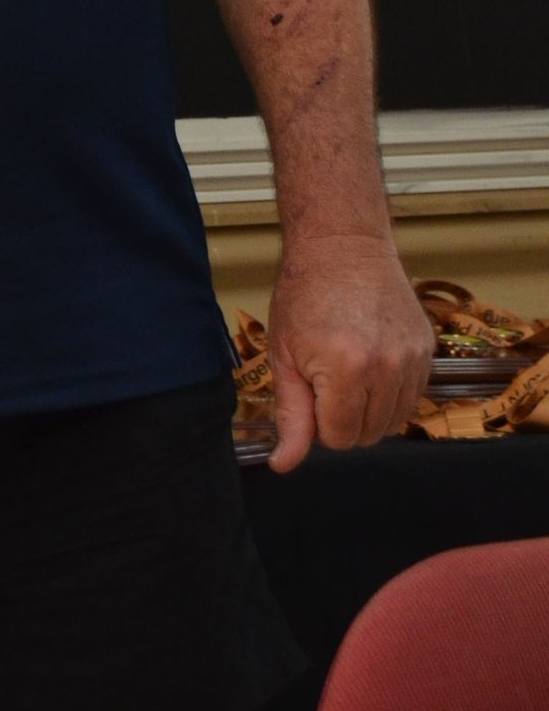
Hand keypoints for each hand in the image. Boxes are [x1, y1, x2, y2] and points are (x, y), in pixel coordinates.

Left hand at [266, 230, 432, 471]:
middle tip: (326, 378)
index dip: (319, 423)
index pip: (340, 439)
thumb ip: (291, 415)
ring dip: (369, 409)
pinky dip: (391, 392)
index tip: (311, 391)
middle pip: (369, 435)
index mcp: (347, 370)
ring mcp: (413, 358)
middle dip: (343, 418)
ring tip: (348, 370)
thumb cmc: (304, 295)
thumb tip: (285, 464)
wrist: (343, 246)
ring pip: (394, 421)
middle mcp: (388, 368)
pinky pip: (412, 397)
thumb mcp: (284, 355)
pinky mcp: (427, 349)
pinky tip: (371, 363)